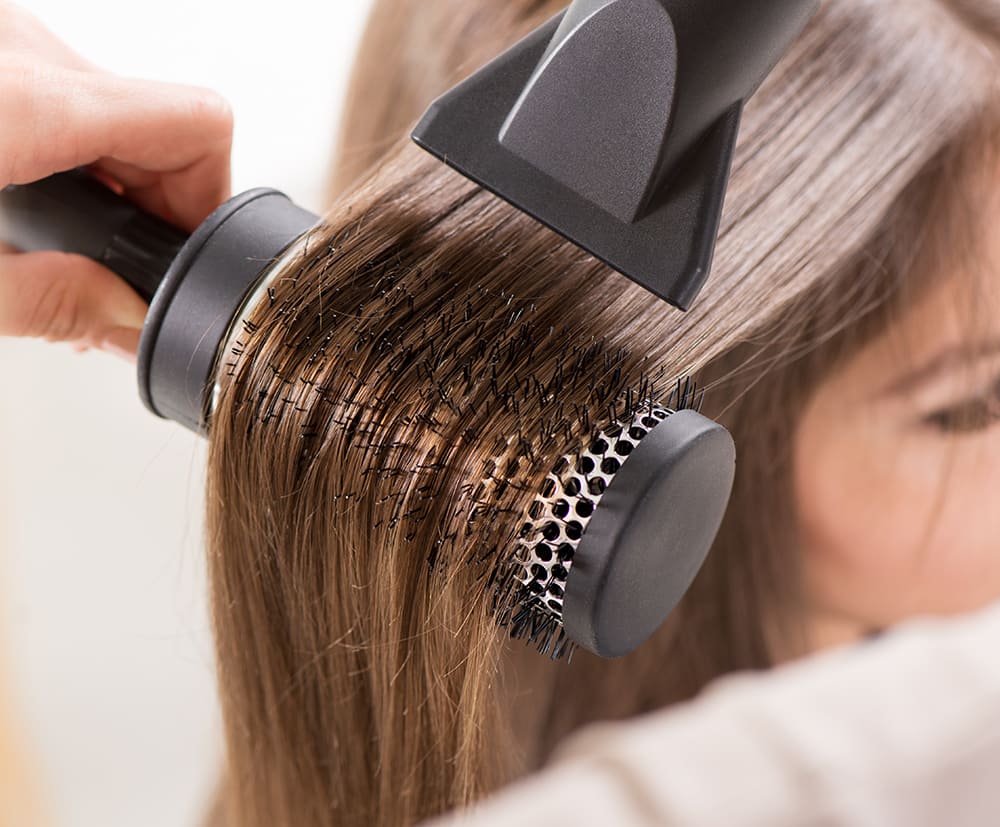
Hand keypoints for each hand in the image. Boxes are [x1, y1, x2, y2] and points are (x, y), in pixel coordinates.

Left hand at [0, 1, 232, 360]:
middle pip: (165, 123)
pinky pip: (74, 96)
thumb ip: (48, 303)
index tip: (190, 252)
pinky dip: (78, 151)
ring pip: (120, 110)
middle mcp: (24, 51)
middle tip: (115, 267)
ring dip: (116, 179)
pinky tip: (35, 195)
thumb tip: (127, 321)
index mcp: (25, 102)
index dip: (214, 198)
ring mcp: (8, 41)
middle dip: (158, 204)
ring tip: (64, 239)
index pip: (198, 124)